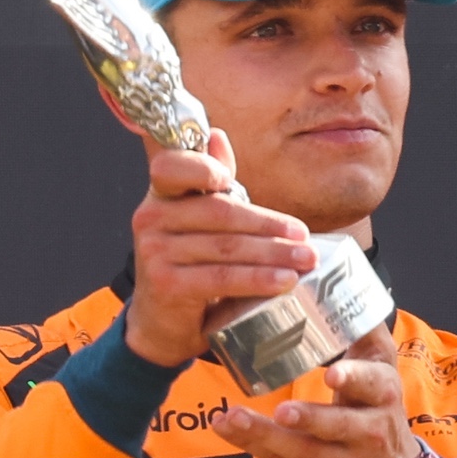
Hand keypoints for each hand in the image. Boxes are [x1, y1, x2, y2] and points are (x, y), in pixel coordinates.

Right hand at [123, 129, 315, 365]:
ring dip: (272, 253)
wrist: (164, 321)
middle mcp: (151, 218)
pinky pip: (222, 277)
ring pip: (226, 246)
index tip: (230, 179)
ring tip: (305, 260)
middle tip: (304, 236)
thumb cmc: (190, 263)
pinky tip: (284, 281)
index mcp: (161, 194)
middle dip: (268, 224)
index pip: (172, 166)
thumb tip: (217, 136)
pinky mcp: (167, 284)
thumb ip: (212, 181)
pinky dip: (258, 279)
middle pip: (219, 212)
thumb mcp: (200, 219)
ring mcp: (155, 252)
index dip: (202, 167)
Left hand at [211, 325, 417, 457]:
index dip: (355, 379)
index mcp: (382, 393)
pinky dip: (247, 441)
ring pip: (303, 448)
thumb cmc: (376, 411)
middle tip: (285, 411)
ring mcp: (339, 457)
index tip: (333, 372)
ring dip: (266, 434)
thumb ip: (364, 335)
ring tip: (236, 417)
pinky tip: (223, 426)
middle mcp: (367, 429)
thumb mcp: (381, 373)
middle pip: (339, 424)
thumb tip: (348, 280)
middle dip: (312, 418)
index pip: (373, 385)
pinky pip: (276, 457)